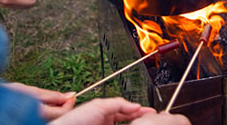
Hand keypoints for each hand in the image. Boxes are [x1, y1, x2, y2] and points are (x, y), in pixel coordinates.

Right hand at [6, 82, 74, 119]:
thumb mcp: (31, 92)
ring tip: (46, 100)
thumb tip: (69, 95)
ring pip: (52, 119)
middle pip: (59, 118)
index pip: (63, 113)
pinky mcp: (29, 122)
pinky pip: (43, 119)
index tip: (73, 95)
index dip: (70, 103)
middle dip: (63, 107)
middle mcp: (35, 121)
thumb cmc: (8, 96)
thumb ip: (52, 96)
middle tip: (63, 97)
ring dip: (54, 110)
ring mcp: (32, 123)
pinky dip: (46, 113)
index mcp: (38, 113)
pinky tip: (39, 107)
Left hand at [48, 97, 171, 124]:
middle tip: (152, 120)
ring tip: (145, 123)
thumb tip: (136, 106)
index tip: (152, 113)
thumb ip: (119, 103)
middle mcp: (106, 124)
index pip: (127, 111)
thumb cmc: (74, 120)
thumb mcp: (99, 106)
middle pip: (129, 122)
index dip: (140, 112)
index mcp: (105, 113)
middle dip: (140, 120)